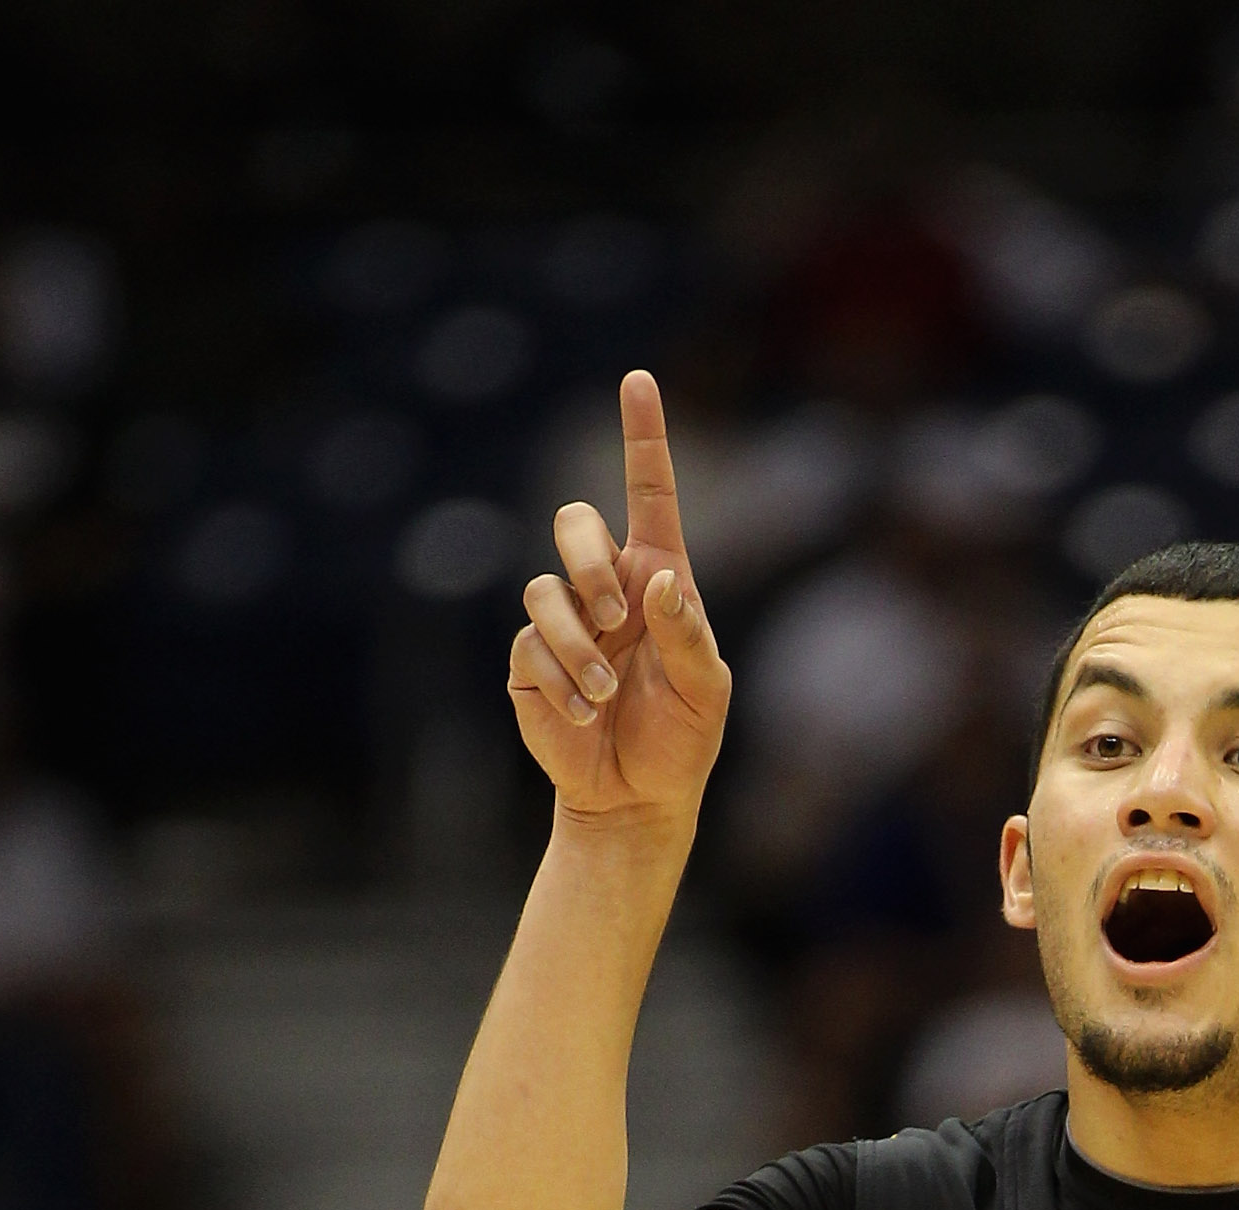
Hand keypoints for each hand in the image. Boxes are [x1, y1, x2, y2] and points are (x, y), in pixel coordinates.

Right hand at [508, 368, 730, 832]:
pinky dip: (563, 684)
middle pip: (572, 522)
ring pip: (544, 588)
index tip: (639, 380)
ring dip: (577, 643)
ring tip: (605, 693)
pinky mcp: (531, 660)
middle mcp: (606, 587)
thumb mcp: (707, 693)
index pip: (648, 493)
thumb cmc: (682, 740)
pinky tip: (585, 716)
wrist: (637, 800)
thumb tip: (656, 582)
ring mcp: (564, 621)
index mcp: (657, 577)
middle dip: (587, 561)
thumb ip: (688, 636)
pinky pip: (532, 648)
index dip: (643, 436)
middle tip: (613, 613)